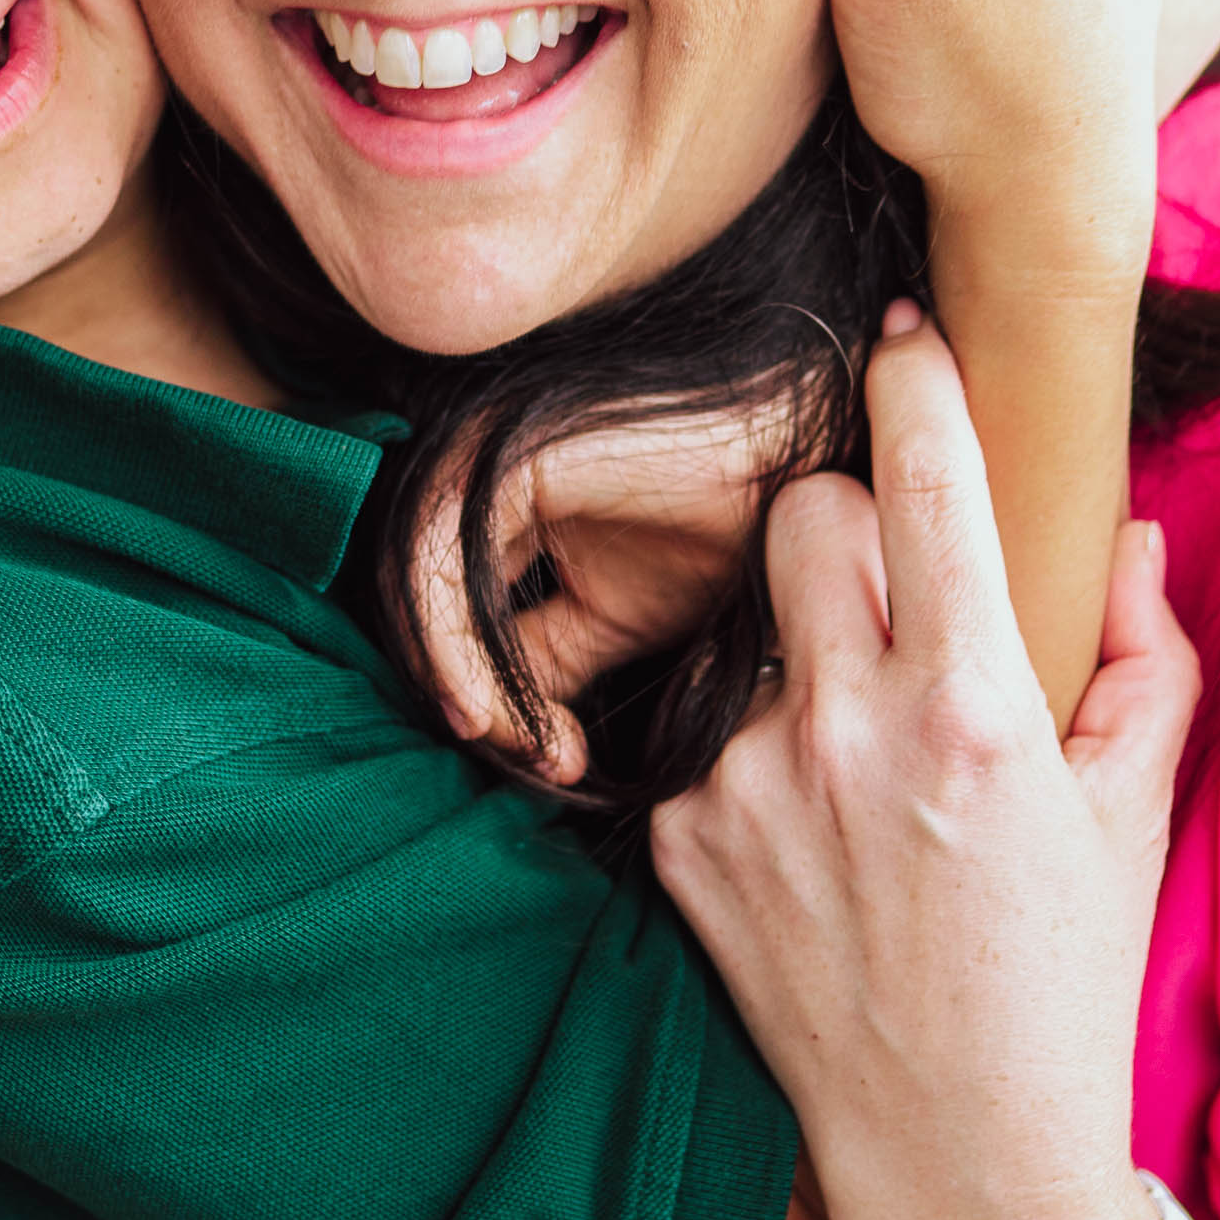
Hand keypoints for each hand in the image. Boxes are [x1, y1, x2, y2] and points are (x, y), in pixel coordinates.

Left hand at [400, 393, 795, 787]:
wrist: (804, 471)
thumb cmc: (727, 529)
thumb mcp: (619, 619)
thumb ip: (543, 665)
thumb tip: (496, 734)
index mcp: (503, 507)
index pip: (441, 614)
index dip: (479, 697)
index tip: (553, 763)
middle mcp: (478, 473)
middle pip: (418, 604)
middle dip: (467, 698)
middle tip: (540, 762)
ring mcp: (485, 456)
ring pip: (414, 589)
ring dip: (460, 685)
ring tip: (530, 745)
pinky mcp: (503, 455)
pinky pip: (433, 560)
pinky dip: (450, 649)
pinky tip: (493, 710)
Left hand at [650, 312, 1199, 1219]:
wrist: (959, 1164)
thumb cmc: (1066, 984)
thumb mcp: (1134, 813)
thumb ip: (1143, 654)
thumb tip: (1123, 537)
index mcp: (969, 706)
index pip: (924, 476)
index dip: (916, 385)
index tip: (909, 339)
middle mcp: (843, 732)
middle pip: (801, 514)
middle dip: (847, 524)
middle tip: (895, 592)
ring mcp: (746, 790)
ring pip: (754, 628)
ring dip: (806, 658)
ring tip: (866, 769)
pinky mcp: (680, 847)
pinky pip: (711, 739)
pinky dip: (762, 764)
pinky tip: (818, 846)